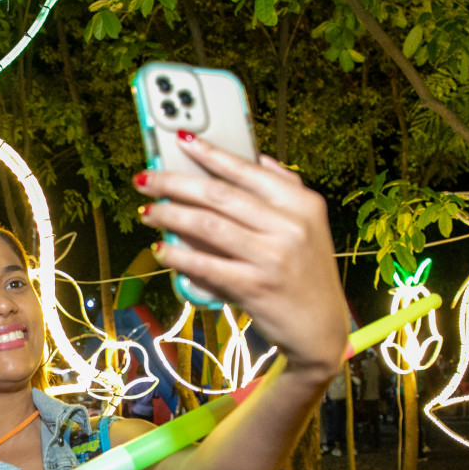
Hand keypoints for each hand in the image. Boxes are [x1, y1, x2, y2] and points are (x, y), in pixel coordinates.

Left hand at [135, 137, 346, 381]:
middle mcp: (290, 226)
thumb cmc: (307, 274)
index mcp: (302, 204)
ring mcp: (273, 257)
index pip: (247, 170)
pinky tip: (162, 249)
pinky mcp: (255, 287)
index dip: (209, 153)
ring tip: (148, 213)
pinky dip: (178, 256)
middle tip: (147, 180)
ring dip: (170, 216)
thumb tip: (257, 158)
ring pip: (207, 225)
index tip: (180, 141)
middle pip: (218, 195)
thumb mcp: (310, 226)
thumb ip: (286, 189)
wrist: (321, 328)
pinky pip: (205, 265)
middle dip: (175, 183)